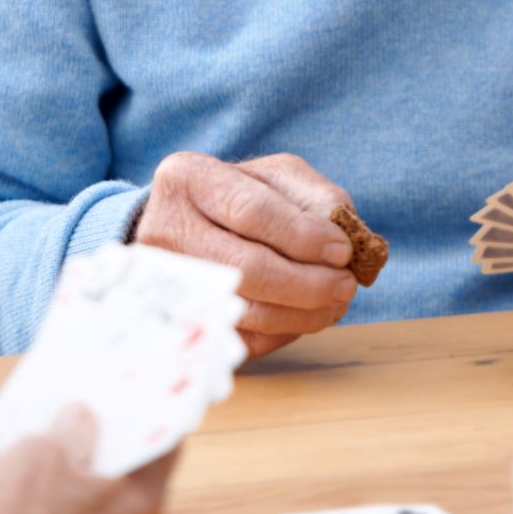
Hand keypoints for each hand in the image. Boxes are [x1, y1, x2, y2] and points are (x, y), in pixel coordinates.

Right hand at [0, 404, 179, 513]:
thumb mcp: (35, 459)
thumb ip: (67, 433)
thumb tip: (82, 420)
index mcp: (142, 497)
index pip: (164, 445)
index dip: (147, 421)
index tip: (130, 408)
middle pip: (133, 491)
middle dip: (105, 473)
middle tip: (71, 453)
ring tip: (38, 507)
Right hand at [135, 151, 358, 357]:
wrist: (184, 225)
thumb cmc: (239, 196)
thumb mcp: (275, 177)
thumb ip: (314, 195)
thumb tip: (344, 233)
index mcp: (189, 180)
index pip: (252, 211)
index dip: (304, 236)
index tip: (343, 250)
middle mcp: (166, 229)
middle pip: (247, 267)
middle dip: (308, 282)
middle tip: (346, 285)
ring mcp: (171, 280)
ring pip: (247, 310)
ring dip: (303, 314)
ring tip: (335, 303)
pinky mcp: (184, 317)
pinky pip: (242, 336)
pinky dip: (284, 331)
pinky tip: (307, 316)